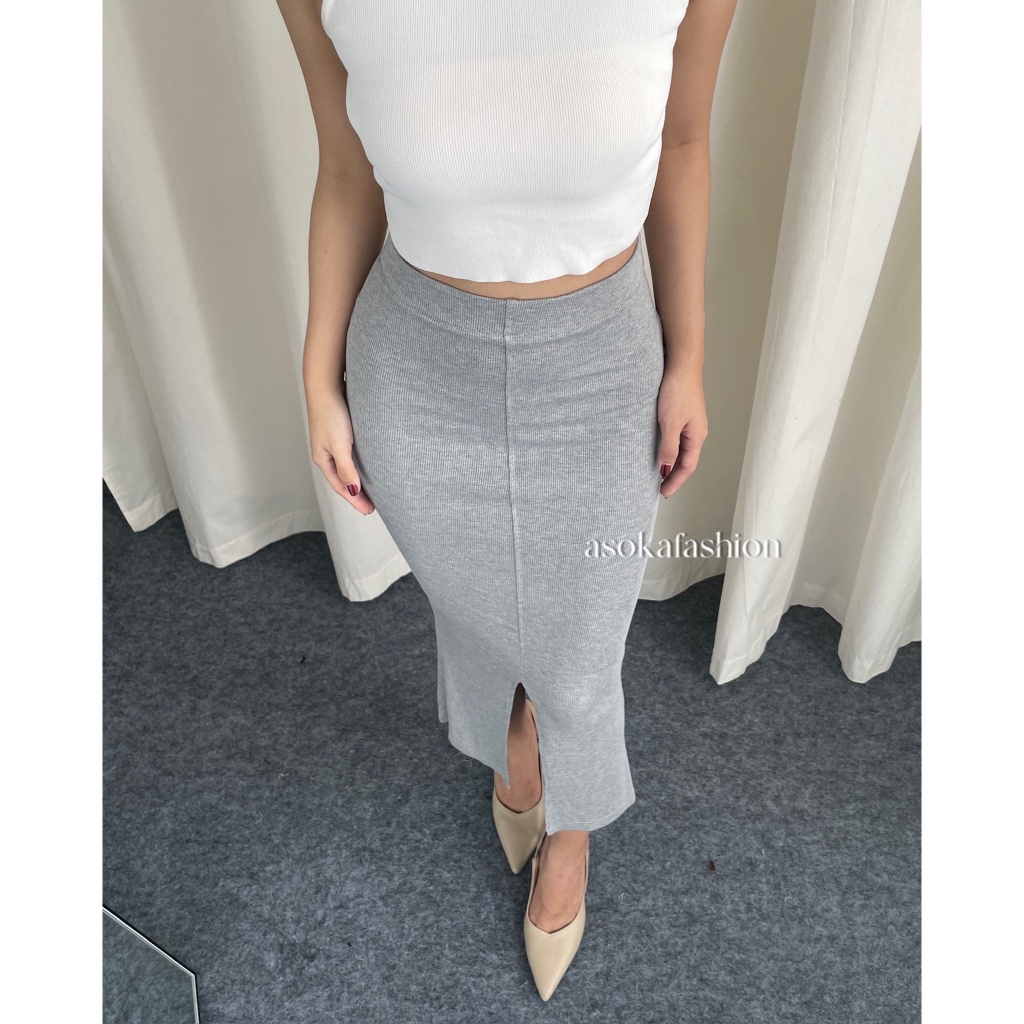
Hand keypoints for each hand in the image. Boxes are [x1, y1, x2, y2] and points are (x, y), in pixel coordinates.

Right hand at [307, 387, 375, 515]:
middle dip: (356, 494)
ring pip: (346, 468)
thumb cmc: (331, 414)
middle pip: (342, 480)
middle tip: (371, 506)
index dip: (355, 500)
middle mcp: (326, 454)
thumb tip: (353, 491)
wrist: (326, 386)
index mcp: (323, 459)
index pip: (341, 487)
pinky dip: (357, 465)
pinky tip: (366, 466)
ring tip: (370, 491)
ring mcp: (332, 443)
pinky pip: (349, 456)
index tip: (369, 511)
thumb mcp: (340, 445)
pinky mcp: (340, 433)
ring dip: (357, 480)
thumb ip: (346, 469)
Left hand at [656, 365, 707, 497]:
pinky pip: (678, 438)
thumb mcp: (670, 424)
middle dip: (675, 476)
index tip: (663, 493)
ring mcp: (691, 422)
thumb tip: (666, 470)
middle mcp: (697, 431)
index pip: (687, 467)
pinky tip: (662, 450)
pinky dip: (670, 449)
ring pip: (683, 449)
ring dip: (672, 463)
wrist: (682, 364)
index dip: (675, 482)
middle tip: (661, 488)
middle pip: (687, 460)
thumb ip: (668, 448)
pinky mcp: (684, 414)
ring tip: (660, 474)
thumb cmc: (678, 391)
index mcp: (697, 436)